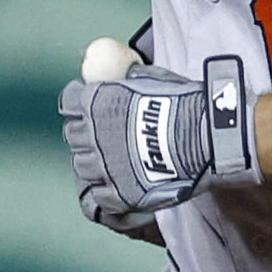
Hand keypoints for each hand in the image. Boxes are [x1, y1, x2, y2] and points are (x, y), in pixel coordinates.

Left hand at [62, 39, 252, 230]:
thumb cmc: (184, 103)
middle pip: (73, 136)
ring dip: (93, 165)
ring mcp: (103, 166)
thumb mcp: (151, 78)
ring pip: (81, 167)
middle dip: (84, 136)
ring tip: (110, 165)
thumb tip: (125, 74)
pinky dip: (104, 193)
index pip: (69, 102)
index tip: (86, 108)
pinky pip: (97, 198)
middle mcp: (92, 133)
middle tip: (100, 139)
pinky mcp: (117, 194)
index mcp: (96, 101)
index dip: (78, 106)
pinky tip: (115, 190)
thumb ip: (130, 78)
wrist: (203, 138)